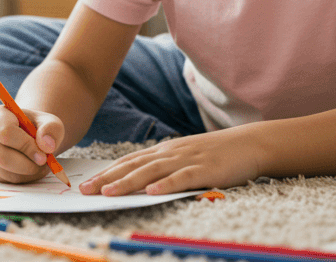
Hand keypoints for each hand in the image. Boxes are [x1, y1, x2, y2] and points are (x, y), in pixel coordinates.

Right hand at [0, 104, 64, 183]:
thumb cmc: (37, 127)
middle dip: (27, 165)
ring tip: (40, 165)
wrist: (28, 135)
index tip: (43, 155)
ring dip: (27, 173)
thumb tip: (46, 146)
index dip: (26, 146)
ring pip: (4, 171)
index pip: (6, 132)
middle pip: (1, 156)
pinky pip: (5, 180)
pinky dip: (23, 179)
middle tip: (44, 163)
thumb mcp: (50, 122)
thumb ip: (51, 129)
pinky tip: (31, 169)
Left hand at [78, 130, 260, 195]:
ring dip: (128, 181)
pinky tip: (151, 191)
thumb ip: (164, 167)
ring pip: (152, 171)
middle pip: (133, 165)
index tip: (86, 183)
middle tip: (85, 190)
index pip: (129, 161)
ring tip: (108, 192)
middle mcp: (171, 153)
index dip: (107, 171)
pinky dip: (166, 184)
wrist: (250, 143)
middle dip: (107, 178)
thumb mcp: (185, 157)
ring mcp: (187, 159)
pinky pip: (182, 178)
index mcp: (165, 151)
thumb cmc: (216, 154)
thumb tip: (140, 181)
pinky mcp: (205, 169)